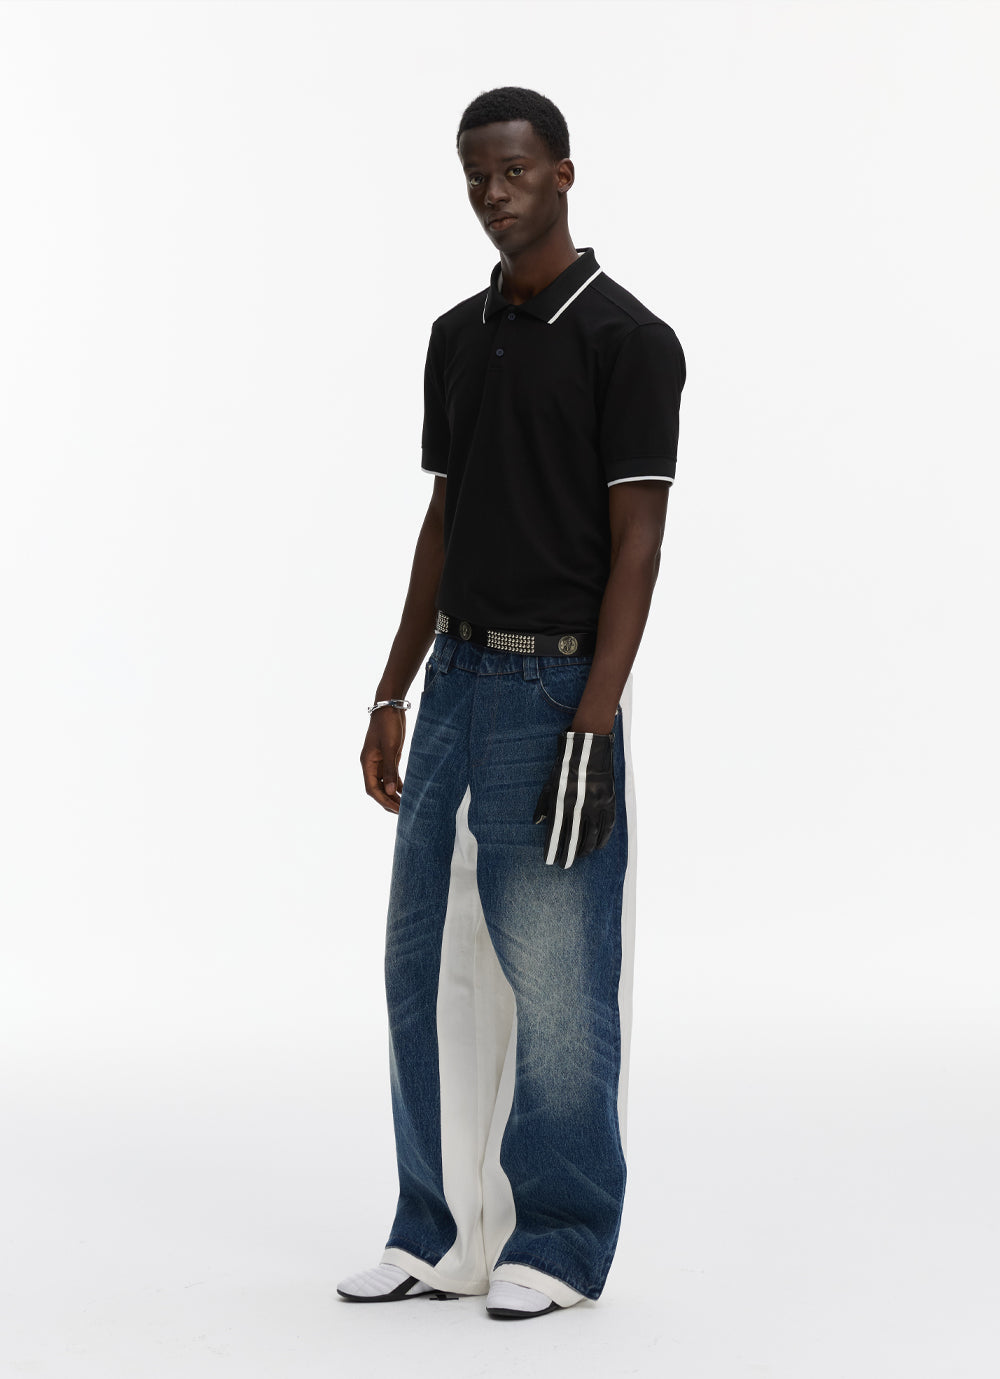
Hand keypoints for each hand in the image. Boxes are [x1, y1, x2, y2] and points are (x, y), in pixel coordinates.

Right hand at [360, 708, 406, 812]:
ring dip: (394, 795)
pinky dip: (398, 784)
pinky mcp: (389, 757)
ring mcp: (380, 761)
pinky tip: (407, 792)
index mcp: (367, 763)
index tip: (396, 809)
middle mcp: (372, 765)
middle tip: (403, 811)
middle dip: (389, 801)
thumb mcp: (390, 748)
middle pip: (378, 789)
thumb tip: (392, 792)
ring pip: (385, 783)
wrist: (390, 708)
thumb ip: (390, 770)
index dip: (383, 800)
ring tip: (406, 805)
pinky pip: (392, 775)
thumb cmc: (388, 725)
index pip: (372, 788)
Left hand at [533, 730, 615, 867]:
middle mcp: (578, 807)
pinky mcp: (609, 803)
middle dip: (568, 854)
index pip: (556, 833)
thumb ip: (543, 805)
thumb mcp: (550, 785)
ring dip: (584, 850)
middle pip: (573, 839)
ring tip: (579, 856)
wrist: (589, 751)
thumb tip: (536, 823)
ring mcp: (596, 806)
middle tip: (564, 865)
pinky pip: (606, 828)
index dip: (553, 848)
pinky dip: (601, 840)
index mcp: (561, 802)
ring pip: (591, 836)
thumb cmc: (566, 768)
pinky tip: (596, 847)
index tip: (549, 861)